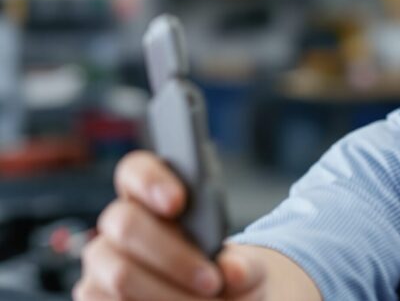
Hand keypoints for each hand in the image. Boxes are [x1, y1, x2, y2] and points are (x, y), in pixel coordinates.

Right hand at [74, 150, 265, 299]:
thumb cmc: (226, 275)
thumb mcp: (245, 269)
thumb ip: (244, 267)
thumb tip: (232, 271)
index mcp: (153, 196)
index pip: (135, 170)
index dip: (151, 180)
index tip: (178, 202)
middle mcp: (119, 224)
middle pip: (126, 224)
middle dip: (173, 256)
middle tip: (213, 281)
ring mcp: (101, 263)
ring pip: (120, 275)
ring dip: (168, 295)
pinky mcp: (95, 297)